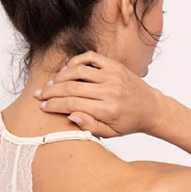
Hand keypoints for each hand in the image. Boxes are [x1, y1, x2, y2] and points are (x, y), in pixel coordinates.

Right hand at [33, 50, 163, 137]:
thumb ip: (90, 126)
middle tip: (39, 94)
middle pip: (71, 87)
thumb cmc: (129, 123)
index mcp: (107, 110)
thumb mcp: (110, 133)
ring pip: (78, 71)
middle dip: (51, 91)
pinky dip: (76, 61)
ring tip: (50, 83)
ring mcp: (113, 75)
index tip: (42, 106)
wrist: (151, 108)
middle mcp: (110, 90)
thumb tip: (70, 115)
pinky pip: (91, 58)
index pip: (72, 104)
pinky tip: (67, 69)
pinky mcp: (115, 65)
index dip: (54, 105)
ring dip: (60, 76)